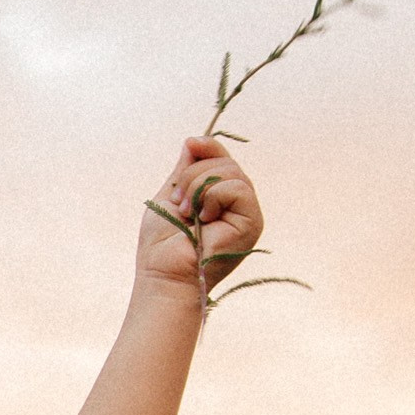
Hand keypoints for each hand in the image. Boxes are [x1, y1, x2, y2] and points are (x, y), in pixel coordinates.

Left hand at [136, 137, 263, 297]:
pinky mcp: (252, 222)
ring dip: (198, 187)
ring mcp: (247, 213)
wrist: (164, 273)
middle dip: (192, 175)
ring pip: (231, 172)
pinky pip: (238, 188)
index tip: (190, 144)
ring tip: (186, 213)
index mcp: (221, 198)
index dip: (208, 147)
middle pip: (225, 162)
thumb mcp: (171, 196)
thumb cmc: (162, 244)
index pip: (222, 159)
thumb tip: (193, 141)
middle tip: (178, 203)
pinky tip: (203, 219)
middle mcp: (238, 205)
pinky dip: (213, 197)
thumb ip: (185, 171)